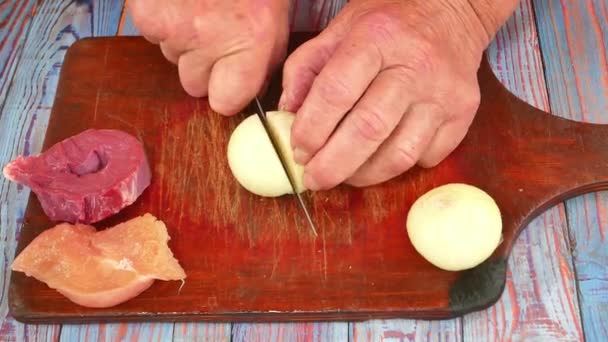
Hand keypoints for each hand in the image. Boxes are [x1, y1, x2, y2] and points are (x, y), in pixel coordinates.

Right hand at [130, 0, 289, 114]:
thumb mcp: (275, 14)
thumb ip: (263, 55)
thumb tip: (250, 86)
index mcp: (250, 41)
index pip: (225, 102)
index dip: (226, 91)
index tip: (229, 80)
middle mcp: (209, 39)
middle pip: (194, 84)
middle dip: (203, 65)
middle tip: (214, 30)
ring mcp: (173, 26)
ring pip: (172, 57)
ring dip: (184, 39)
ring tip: (198, 4)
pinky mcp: (145, 13)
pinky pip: (152, 33)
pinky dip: (163, 18)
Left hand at [279, 0, 496, 189]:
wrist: (452, 12)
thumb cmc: (388, 22)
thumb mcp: (339, 28)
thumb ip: (306, 68)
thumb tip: (287, 115)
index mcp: (377, 37)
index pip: (336, 92)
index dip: (311, 129)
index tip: (298, 150)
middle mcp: (415, 65)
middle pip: (368, 130)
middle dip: (333, 164)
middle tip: (314, 179)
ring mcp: (443, 93)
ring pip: (400, 154)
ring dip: (363, 175)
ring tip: (344, 175)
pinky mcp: (463, 114)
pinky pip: (425, 157)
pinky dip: (397, 167)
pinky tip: (380, 157)